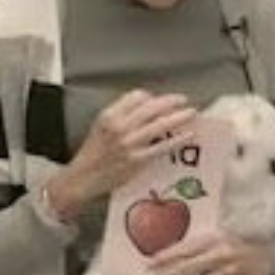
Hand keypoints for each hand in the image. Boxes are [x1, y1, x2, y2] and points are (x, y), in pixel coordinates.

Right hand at [49, 90, 196, 218]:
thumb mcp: (100, 127)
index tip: (160, 100)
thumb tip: (146, 110)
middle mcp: (119, 126)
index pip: (136, 96)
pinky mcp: (137, 160)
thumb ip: (120, 116)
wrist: (82, 178)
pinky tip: (188, 135)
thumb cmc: (92, 155)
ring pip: (160, 123)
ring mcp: (128, 143)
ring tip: (191, 113)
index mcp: (108, 115)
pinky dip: (178, 139)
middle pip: (152, 106)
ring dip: (180, 116)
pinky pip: (163, 146)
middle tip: (183, 101)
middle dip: (171, 101)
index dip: (152, 97)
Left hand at [147, 231, 274, 274]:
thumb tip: (168, 253)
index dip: (165, 257)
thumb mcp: (218, 236)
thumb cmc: (239, 244)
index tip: (149, 263)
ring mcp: (228, 273)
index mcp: (215, 239)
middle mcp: (220, 255)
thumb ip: (195, 244)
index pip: (184, 249)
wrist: (271, 257)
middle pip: (187, 269)